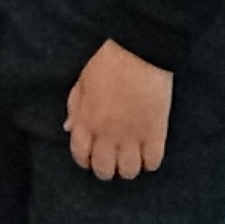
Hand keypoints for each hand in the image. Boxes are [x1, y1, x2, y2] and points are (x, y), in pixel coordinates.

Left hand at [66, 38, 173, 178]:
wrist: (139, 52)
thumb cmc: (108, 63)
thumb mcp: (83, 82)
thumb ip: (75, 108)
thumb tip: (68, 129)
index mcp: (86, 120)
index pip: (80, 155)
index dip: (85, 160)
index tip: (91, 157)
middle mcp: (106, 133)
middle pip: (104, 170)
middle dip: (106, 169)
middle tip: (113, 160)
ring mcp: (131, 135)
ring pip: (128, 171)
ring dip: (129, 168)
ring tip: (132, 157)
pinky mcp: (155, 133)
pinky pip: (153, 162)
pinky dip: (150, 162)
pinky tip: (148, 152)